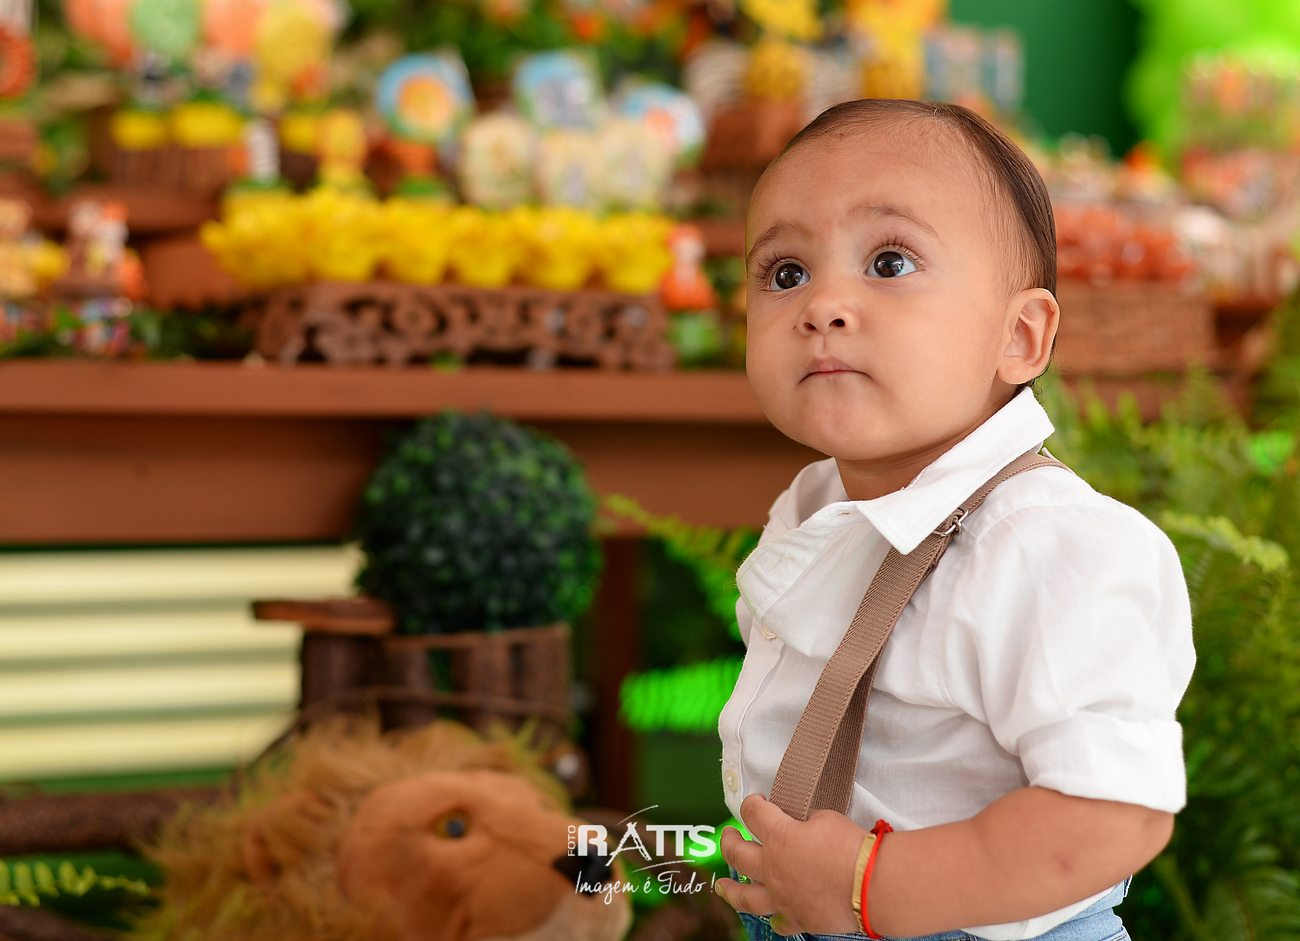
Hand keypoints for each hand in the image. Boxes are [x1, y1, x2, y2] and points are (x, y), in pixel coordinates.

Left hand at [713, 793, 866, 936]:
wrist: (871, 884)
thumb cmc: (852, 846)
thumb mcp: (825, 818)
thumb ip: (805, 822)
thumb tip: (802, 827)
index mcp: (778, 837)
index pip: (753, 813)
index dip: (752, 803)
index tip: (757, 802)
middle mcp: (772, 868)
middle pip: (736, 853)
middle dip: (729, 841)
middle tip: (729, 835)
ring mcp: (781, 897)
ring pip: (744, 896)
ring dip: (731, 889)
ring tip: (722, 886)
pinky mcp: (798, 918)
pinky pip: (779, 922)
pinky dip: (775, 919)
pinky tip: (772, 917)